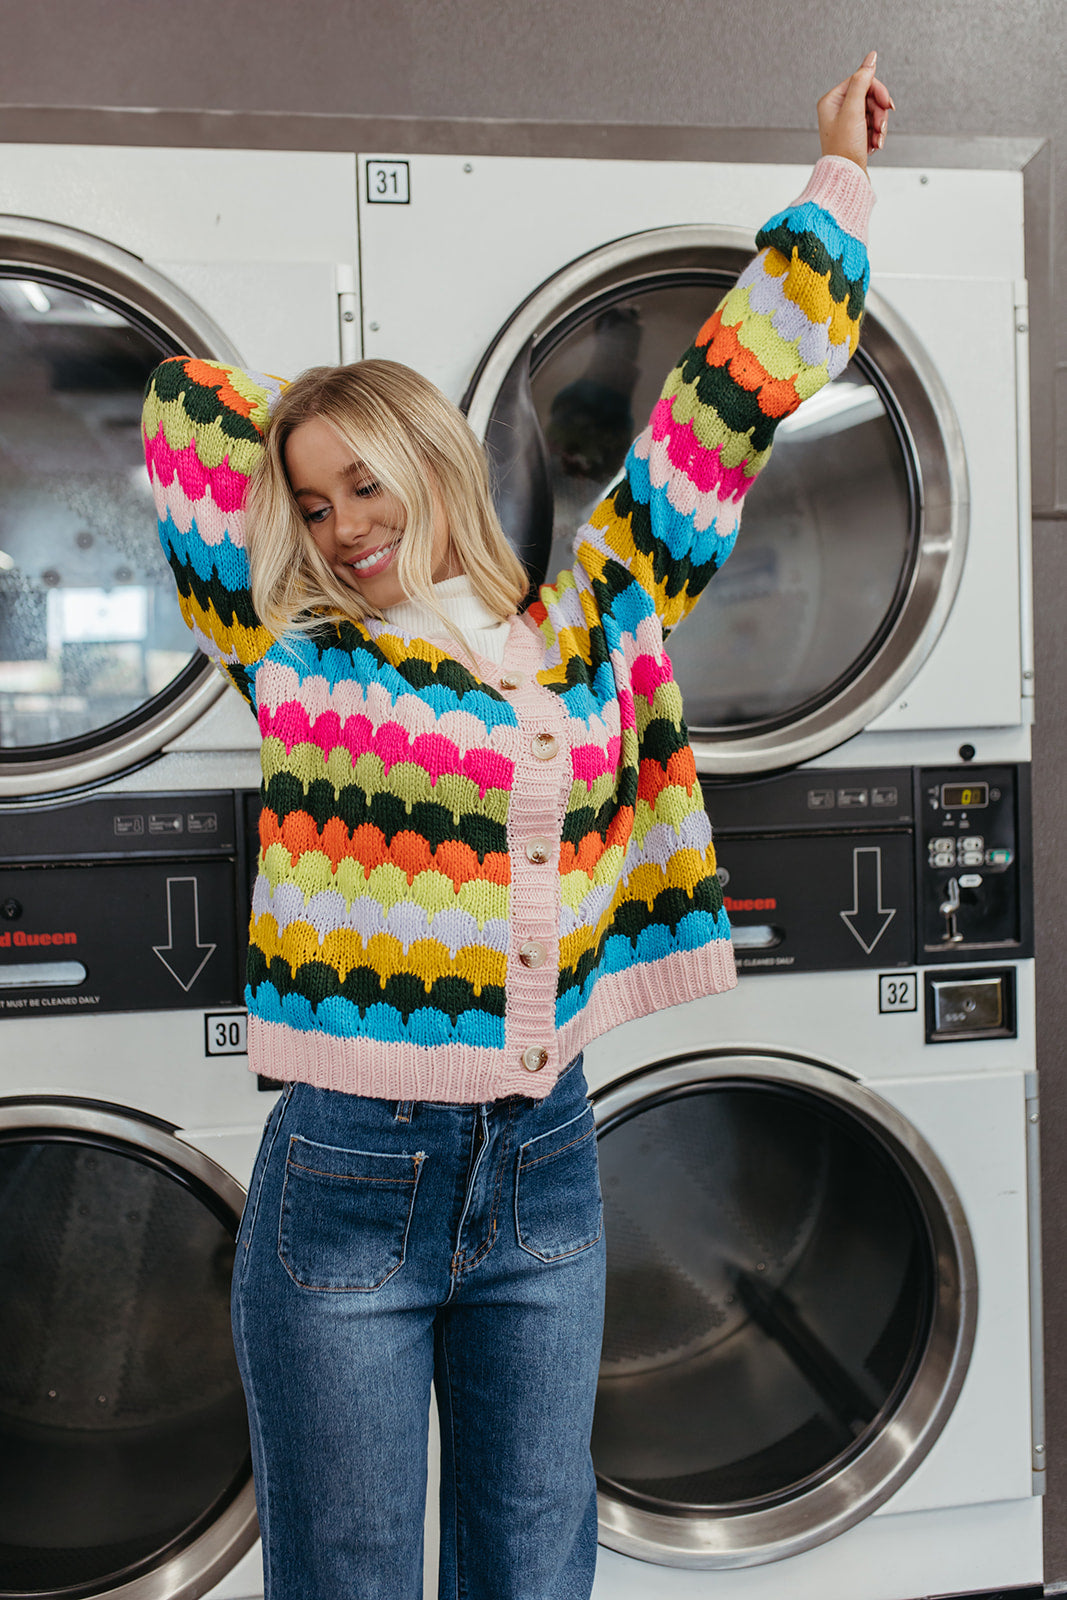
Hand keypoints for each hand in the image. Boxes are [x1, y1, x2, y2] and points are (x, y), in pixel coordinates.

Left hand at [817, 51, 894, 171]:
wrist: (847, 179)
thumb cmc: (845, 149)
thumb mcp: (853, 110)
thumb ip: (862, 81)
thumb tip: (871, 57)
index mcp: (831, 100)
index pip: (861, 81)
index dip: (877, 91)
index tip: (888, 104)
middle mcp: (836, 110)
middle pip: (869, 96)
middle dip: (879, 111)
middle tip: (881, 126)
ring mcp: (846, 123)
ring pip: (873, 111)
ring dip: (880, 125)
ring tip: (877, 139)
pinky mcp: (854, 134)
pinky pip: (872, 125)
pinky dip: (877, 134)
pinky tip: (874, 145)